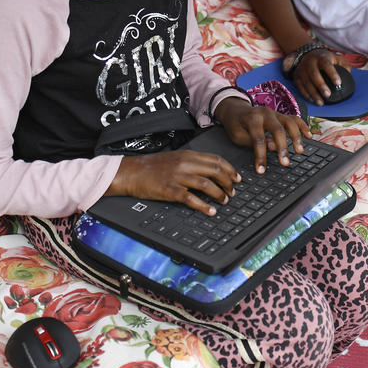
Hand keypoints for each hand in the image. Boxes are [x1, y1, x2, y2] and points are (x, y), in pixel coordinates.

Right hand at [107, 150, 239, 215]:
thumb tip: (210, 172)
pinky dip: (203, 206)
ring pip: (206, 184)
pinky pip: (191, 198)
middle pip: (215, 170)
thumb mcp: (174, 158)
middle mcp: (185, 164)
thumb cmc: (151, 167)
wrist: (130, 172)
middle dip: (228, 182)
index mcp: (188, 155)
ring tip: (224, 201)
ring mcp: (177, 176)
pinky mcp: (169, 190)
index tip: (237, 178)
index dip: (230, 169)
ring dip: (219, 194)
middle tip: (233, 192)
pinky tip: (210, 211)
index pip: (216, 159)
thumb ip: (191, 163)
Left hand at [214, 97, 309, 173]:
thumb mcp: (237, 135)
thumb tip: (273, 147)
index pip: (258, 139)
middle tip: (285, 163)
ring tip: (300, 151)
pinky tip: (309, 136)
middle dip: (283, 148)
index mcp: (252, 118)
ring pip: (289, 122)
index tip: (262, 170)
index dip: (261, 156)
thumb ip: (252, 141)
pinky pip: (294, 118)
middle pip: (278, 130)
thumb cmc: (236, 124)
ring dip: (296, 137)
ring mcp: (275, 113)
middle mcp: (266, 113)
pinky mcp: (280, 115)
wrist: (235, 110)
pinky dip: (303, 126)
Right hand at [292, 49, 350, 106]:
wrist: (308, 54)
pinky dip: (306, 95)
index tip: (338, 83)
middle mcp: (310, 62)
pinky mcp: (296, 76)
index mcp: (322, 57)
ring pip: (306, 82)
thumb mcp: (336, 58)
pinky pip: (300, 87)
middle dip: (321, 86)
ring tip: (321, 103)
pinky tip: (313, 101)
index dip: (332, 74)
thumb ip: (344, 66)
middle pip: (314, 74)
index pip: (327, 65)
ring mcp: (302, 69)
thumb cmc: (326, 59)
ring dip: (313, 94)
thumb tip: (349, 76)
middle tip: (328, 95)